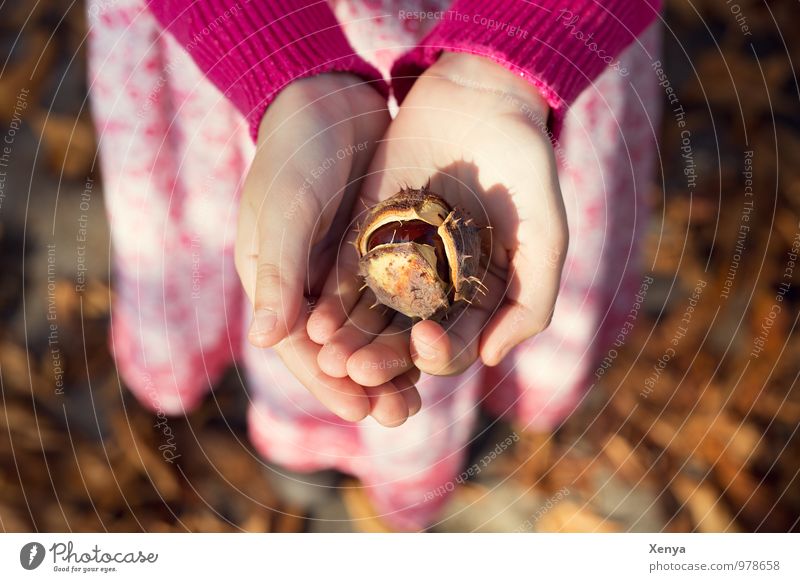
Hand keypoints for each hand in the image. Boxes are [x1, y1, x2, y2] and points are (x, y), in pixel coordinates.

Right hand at [236, 74, 420, 425]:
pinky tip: (434, 342)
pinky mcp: (374, 250)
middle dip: (370, 384)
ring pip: (369, 331)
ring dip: (393, 362)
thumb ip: (280, 272)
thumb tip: (266, 341)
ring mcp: (341, 270)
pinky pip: (392, 298)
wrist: (326, 99)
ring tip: (423, 394)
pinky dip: (409, 323)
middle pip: (338, 350)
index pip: (299, 349)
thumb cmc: (295, 151)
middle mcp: (307, 286)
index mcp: (275, 283)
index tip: (363, 412)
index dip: (329, 384)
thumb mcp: (286, 209)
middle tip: (404, 414)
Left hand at [308, 53, 567, 388]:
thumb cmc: (524, 168)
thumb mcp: (545, 236)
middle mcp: (438, 288)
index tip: (425, 341)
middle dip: (384, 358)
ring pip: (373, 313)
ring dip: (352, 339)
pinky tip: (317, 317)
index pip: (456, 343)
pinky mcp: (369, 234)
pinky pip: (350, 272)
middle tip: (359, 371)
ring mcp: (401, 263)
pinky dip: (335, 298)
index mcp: (479, 296)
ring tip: (330, 356)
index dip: (440, 352)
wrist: (482, 99)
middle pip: (406, 338)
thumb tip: (491, 358)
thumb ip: (531, 301)